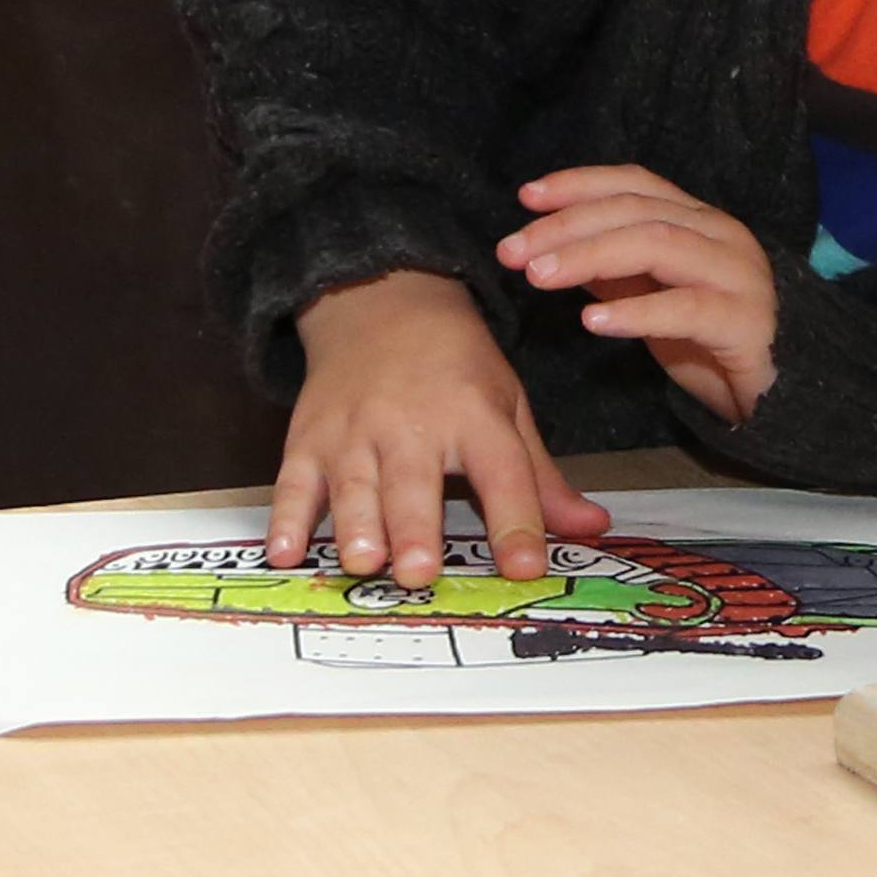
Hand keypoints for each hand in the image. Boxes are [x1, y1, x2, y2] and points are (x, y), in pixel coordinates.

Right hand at [272, 268, 613, 583]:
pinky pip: (293, 483)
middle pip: (414, 482)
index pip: (502, 471)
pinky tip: (283, 552)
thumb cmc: (456, 368)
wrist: (383, 303)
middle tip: (421, 573)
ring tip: (364, 563)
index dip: (517, 521)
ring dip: (356, 526)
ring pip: (353, 485)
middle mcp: (412, 423)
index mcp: (474, 414)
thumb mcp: (508, 407)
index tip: (526, 568)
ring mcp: (353, 432)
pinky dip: (285, 519)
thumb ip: (542, 478)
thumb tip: (593, 527)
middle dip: (416, 529)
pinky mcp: (308, 439)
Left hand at [500, 162, 778, 420]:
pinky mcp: (743, 320)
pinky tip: (592, 323)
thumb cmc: (709, 341)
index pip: (636, 183)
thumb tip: (549, 248)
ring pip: (659, 244)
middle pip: (638, 211)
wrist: (780, 389)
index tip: (525, 197)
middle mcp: (720, 235)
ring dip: (591, 256)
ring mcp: (737, 274)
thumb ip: (612, 270)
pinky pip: (686, 309)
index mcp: (698, 220)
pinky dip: (636, 311)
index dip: (580, 183)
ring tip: (539, 277)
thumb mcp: (650, 298)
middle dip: (568, 225)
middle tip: (512, 251)